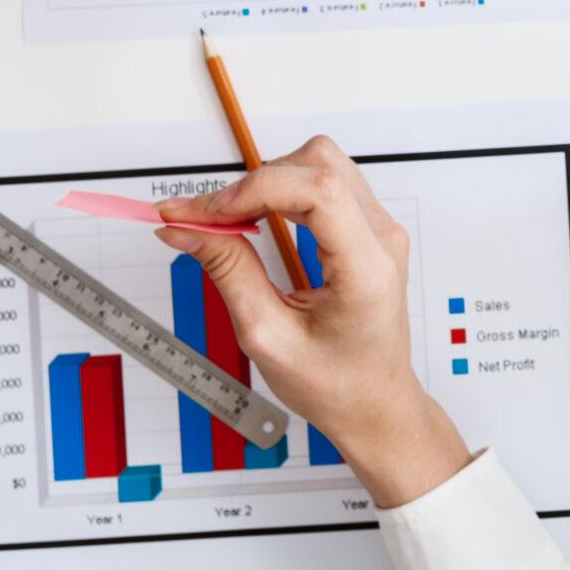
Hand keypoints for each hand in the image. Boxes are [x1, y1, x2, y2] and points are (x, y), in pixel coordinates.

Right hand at [158, 139, 470, 508]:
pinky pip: (324, 184)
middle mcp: (383, 240)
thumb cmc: (334, 384)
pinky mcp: (368, 229)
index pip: (319, 191)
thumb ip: (228, 272)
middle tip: (208, 219)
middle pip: (319, 165)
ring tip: (228, 223)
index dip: (256, 189)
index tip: (208, 213)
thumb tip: (187, 228)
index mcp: (366, 270)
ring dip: (267, 184)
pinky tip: (255, 221)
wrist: (374, 404)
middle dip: (254, 183)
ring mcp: (381, 230)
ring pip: (320, 165)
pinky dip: (282, 193)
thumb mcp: (266, 336)